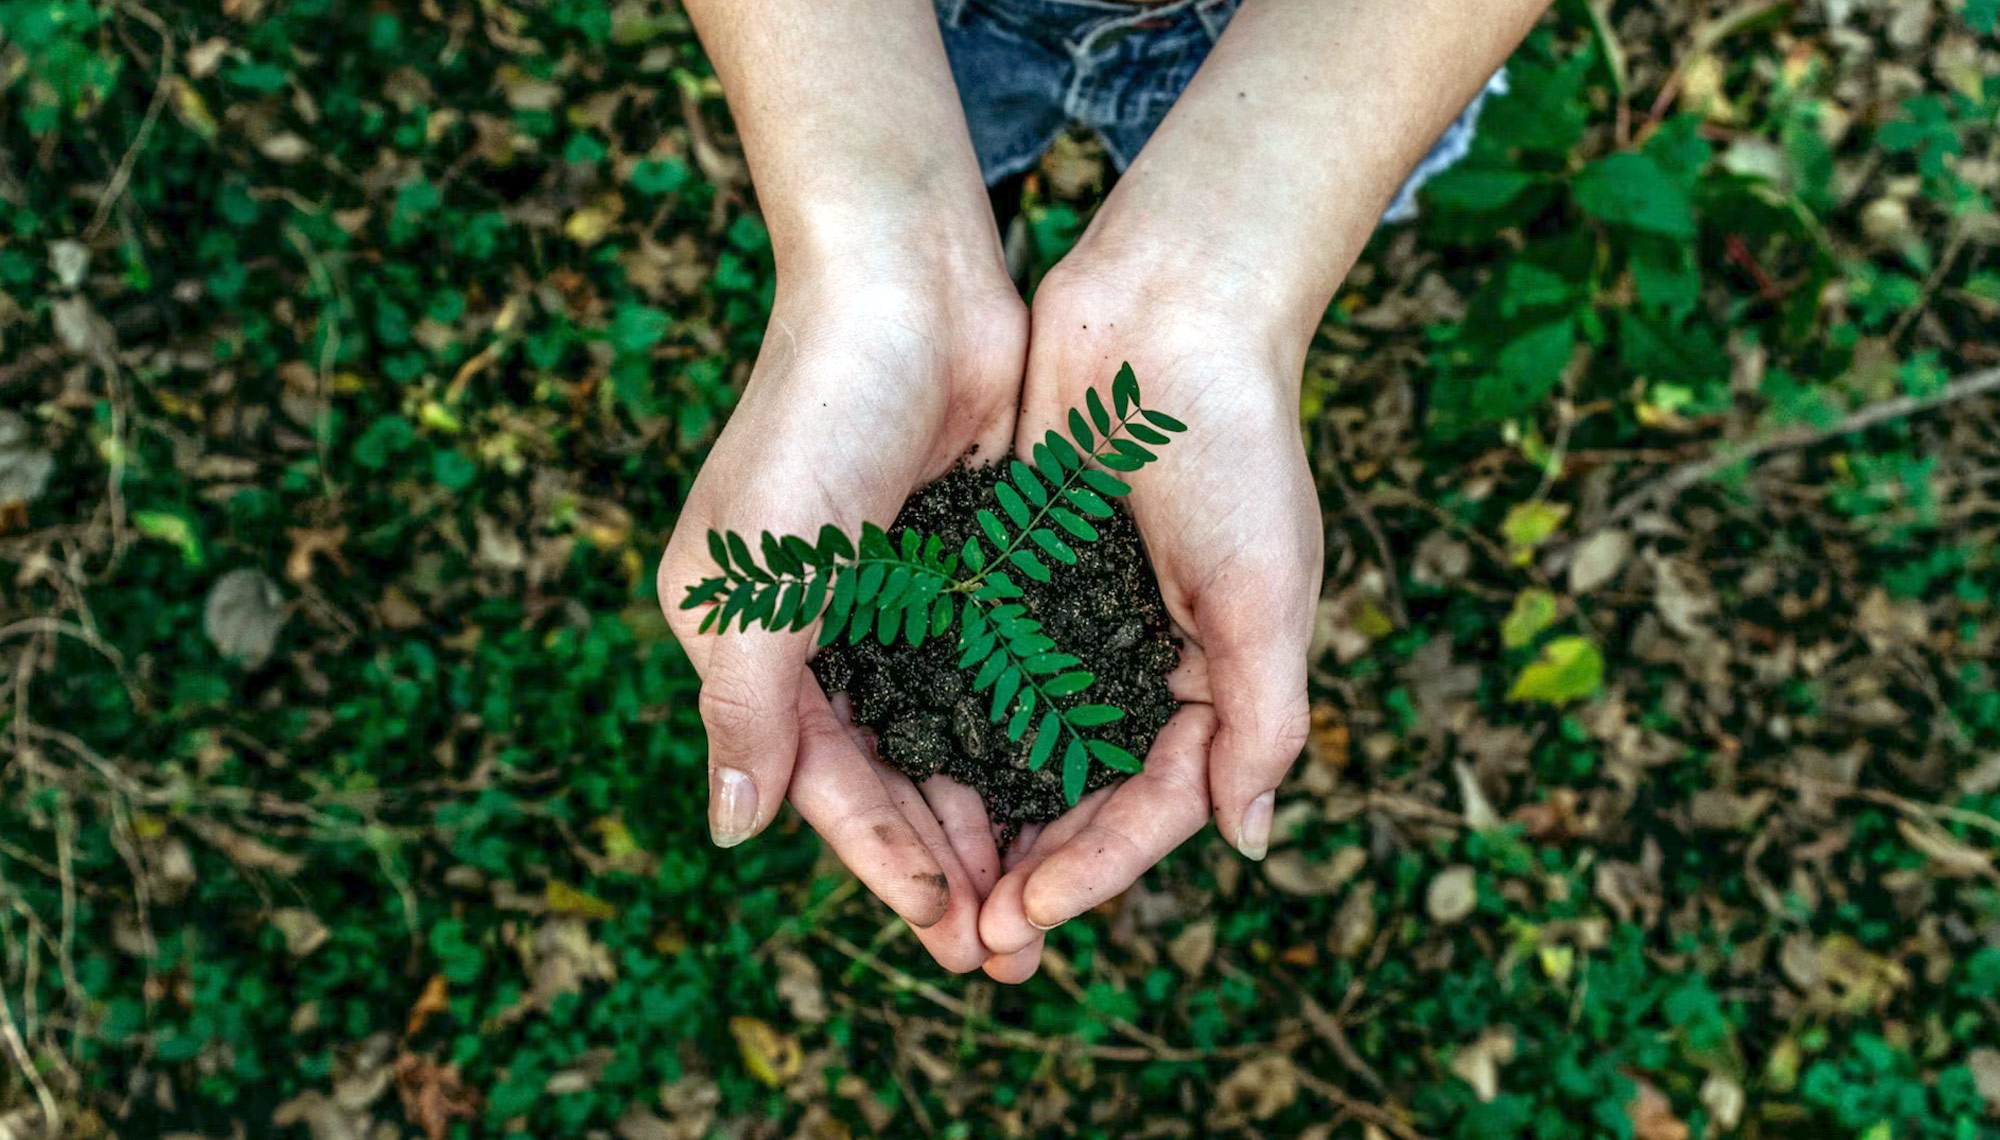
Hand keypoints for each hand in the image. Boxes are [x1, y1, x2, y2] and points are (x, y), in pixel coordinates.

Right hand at [659, 256, 1025, 971]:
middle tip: (1011, 948)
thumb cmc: (817, 419)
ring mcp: (899, 602)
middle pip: (890, 777)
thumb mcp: (759, 574)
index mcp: (753, 642)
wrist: (908, 283)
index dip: (886, 864)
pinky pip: (997, 676)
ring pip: (949, 739)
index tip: (951, 935)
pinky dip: (1026, 735)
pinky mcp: (967, 566)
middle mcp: (823, 633)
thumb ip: (747, 705)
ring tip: (1047, 893)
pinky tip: (1072, 789)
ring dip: (992, 815)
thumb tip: (733, 832)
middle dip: (946, 863)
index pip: (825, 783)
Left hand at [975, 259, 1320, 980]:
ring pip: (1018, 746)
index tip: (1026, 916)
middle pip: (1079, 795)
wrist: (1170, 309)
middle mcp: (1139, 662)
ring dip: (980, 818)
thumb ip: (1262, 719)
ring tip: (928, 886)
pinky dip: (945, 723)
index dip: (1094, 869)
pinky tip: (897, 771)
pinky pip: (975, 668)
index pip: (1152, 805)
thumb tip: (1246, 841)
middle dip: (1030, 869)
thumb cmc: (1235, 447)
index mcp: (1212, 679)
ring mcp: (1072, 620)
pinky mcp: (1013, 572)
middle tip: (969, 941)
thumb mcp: (1265, 592)